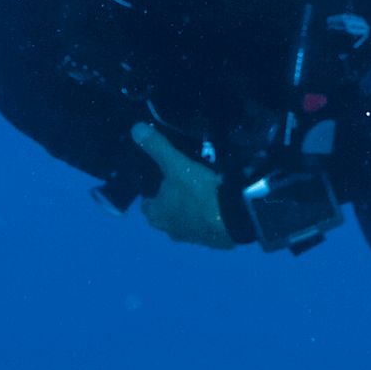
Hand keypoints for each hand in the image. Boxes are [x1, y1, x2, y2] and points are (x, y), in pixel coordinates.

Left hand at [129, 122, 238, 247]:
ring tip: (200, 189)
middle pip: (166, 214)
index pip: (147, 205)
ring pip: (186, 221)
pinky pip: (206, 226)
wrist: (236, 217)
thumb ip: (156, 147)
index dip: (150, 193)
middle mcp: (171, 230)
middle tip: (180, 181)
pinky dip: (208, 215)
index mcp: (157, 215)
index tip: (158, 180)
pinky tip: (217, 202)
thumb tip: (134, 128)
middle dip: (171, 201)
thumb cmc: (198, 192)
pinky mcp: (214, 240)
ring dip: (190, 209)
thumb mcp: (176, 164)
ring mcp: (193, 238)